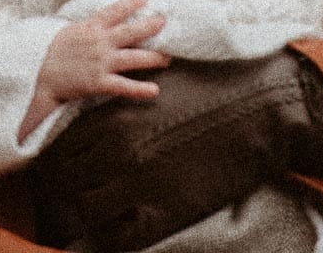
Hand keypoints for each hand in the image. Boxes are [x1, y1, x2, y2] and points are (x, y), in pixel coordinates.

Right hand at [20, 0, 168, 140]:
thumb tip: (103, 20)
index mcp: (91, 28)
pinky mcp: (100, 82)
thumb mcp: (70, 31)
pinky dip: (140, 89)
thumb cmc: (54, 53)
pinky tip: (154, 91)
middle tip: (165, 22)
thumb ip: (89, 26)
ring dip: (154, 58)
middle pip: (131, 32)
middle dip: (150, 26)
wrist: (41, 75)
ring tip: (168, 58)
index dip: (130, 3)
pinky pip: (124, 85)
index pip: (114, 11)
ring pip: (134, 58)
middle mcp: (100, 43)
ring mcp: (102, 62)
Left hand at [31, 49, 322, 251]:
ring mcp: (141, 182)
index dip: (60, 163)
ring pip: (88, 211)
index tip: (65, 172)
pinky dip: (115, 238)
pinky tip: (121, 232)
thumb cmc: (213, 88)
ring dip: (89, 215)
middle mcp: (119, 150)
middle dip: (67, 190)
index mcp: (114, 117)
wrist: (261, 106)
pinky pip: (122, 237)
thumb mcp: (156, 85)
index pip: (62, 148)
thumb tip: (102, 115)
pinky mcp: (168, 209)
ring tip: (96, 216)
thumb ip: (124, 100)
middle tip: (74, 197)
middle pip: (67, 181)